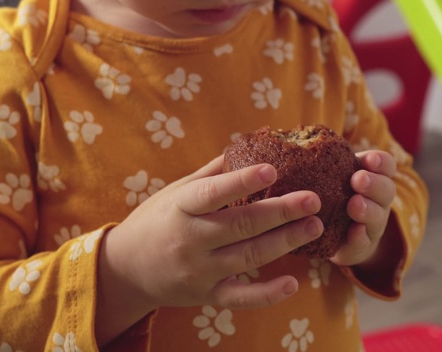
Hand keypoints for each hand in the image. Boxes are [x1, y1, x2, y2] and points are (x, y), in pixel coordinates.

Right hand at [96, 155, 322, 340]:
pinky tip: (293, 283)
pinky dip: (267, 295)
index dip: (242, 181)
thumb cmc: (158, 220)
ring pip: (248, 257)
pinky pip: (241, 298)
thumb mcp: (177, 191)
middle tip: (313, 199)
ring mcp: (199, 272)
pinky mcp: (207, 296)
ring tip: (315, 226)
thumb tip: (250, 143)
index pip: (213, 194)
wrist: (126, 270)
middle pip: (240, 226)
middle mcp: (190, 241)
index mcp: (181, 209)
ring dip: (285, 242)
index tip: (273, 169)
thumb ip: (213, 173)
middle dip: (280, 212)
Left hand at [329, 150, 396, 267]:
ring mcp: (373, 225)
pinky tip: (355, 232)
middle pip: (386, 190)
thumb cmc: (334, 195)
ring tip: (354, 205)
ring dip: (367, 210)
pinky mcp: (361, 246)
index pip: (386, 166)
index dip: (381, 162)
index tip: (369, 159)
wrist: (339, 237)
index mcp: (374, 178)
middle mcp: (379, 201)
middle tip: (358, 180)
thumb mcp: (334, 175)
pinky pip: (364, 243)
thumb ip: (324, 160)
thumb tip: (291, 138)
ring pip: (378, 217)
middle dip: (374, 184)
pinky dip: (360, 237)